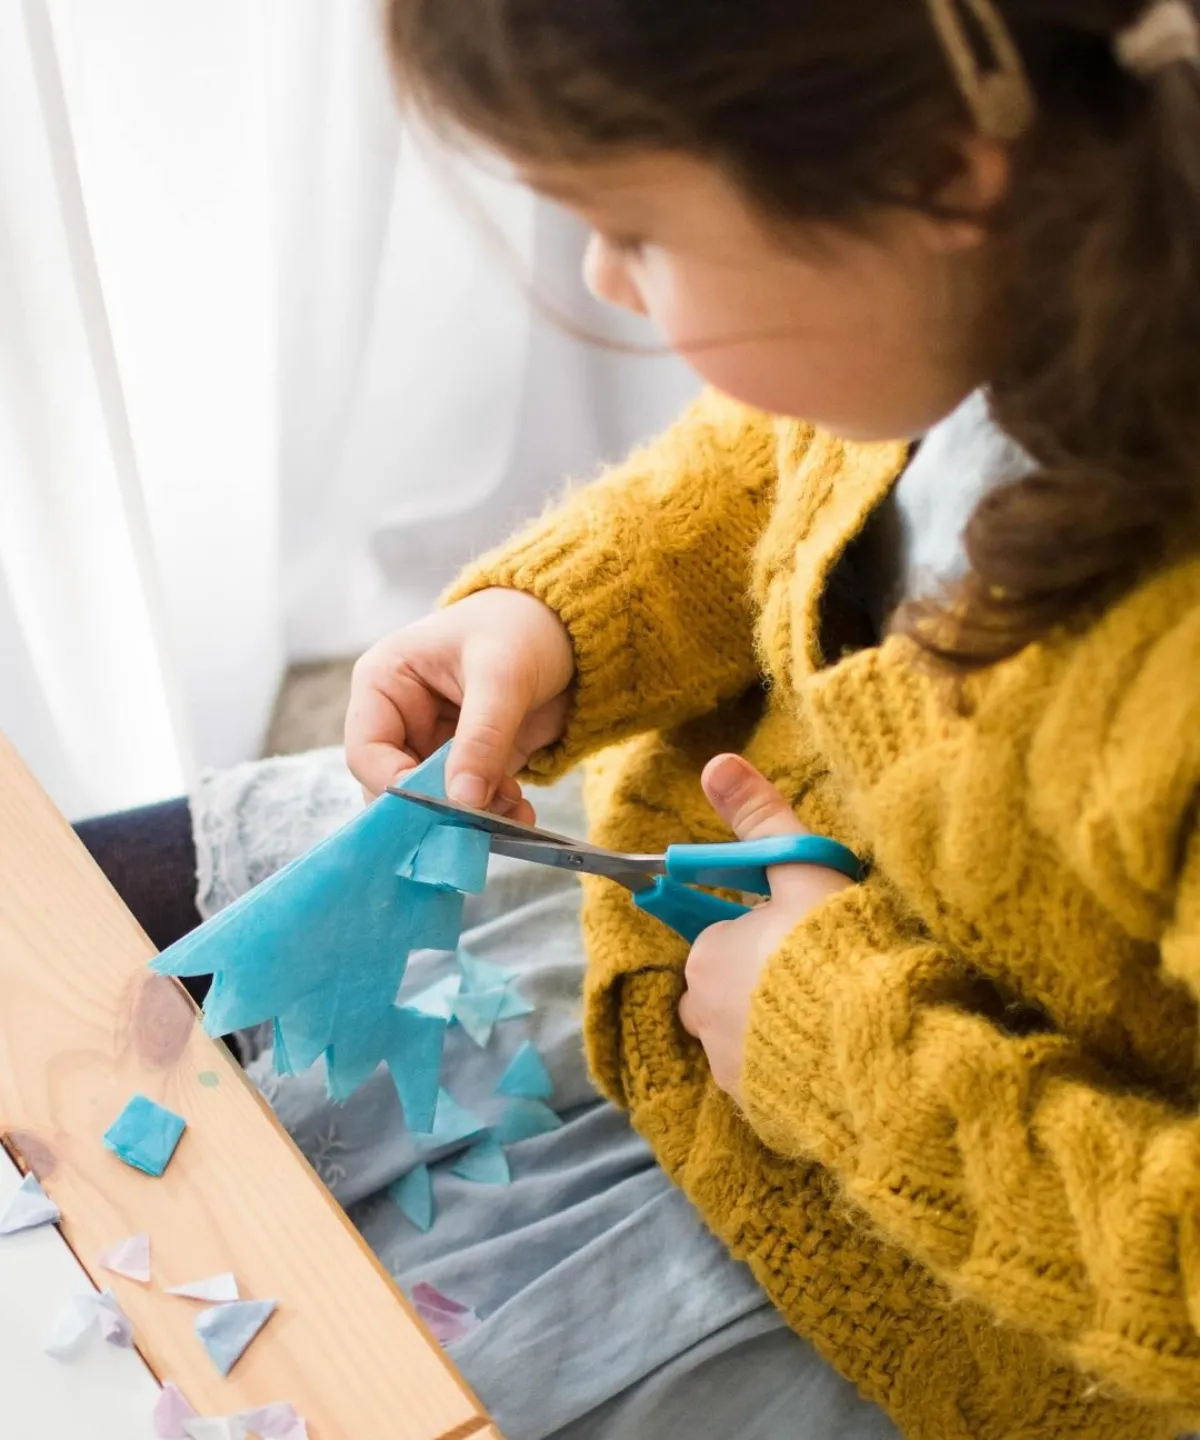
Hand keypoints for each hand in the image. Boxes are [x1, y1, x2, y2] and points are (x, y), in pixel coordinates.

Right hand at [345, 589, 574, 816]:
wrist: (565, 629)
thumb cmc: (520, 629)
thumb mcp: (502, 676)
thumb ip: (481, 737)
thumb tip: (463, 800)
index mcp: (384, 683)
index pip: (367, 752)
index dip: (396, 786)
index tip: (442, 806)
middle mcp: (400, 720)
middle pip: (393, 787)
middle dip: (436, 810)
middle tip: (478, 822)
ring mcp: (432, 746)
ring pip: (431, 804)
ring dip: (470, 819)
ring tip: (512, 811)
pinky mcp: (466, 765)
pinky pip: (466, 805)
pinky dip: (491, 816)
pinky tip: (521, 812)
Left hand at [678, 754, 852, 1103]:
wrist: (878, 1053)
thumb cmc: (839, 950)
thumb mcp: (804, 870)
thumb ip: (762, 818)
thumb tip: (716, 762)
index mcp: (708, 955)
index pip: (725, 937)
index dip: (771, 933)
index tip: (813, 937)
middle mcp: (702, 1016)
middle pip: (729, 988)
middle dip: (766, 981)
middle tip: (829, 974)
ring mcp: (729, 1071)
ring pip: (747, 1035)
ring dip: (778, 1026)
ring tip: (837, 1016)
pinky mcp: (759, 1114)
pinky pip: (768, 1079)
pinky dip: (792, 1068)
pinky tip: (836, 1056)